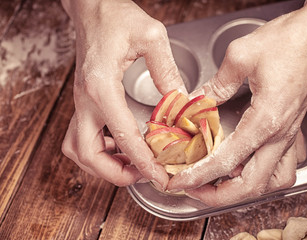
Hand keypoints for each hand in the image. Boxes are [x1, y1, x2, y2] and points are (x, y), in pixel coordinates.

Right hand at [61, 0, 185, 188]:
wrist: (93, 7)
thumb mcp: (151, 37)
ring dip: (104, 163)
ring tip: (133, 164)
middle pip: (87, 153)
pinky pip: (85, 136)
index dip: (143, 161)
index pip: (123, 135)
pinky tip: (122, 144)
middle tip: (142, 174)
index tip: (160, 176)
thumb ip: (167, 71)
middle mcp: (87, 100)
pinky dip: (101, 149)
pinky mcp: (86, 100)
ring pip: (80, 148)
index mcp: (101, 87)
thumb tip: (180, 102)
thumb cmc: (115, 17)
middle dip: (114, 172)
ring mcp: (83, 102)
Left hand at [168, 0, 306, 205]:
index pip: (227, 161)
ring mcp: (289, 133)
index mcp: (266, 120)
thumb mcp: (241, 56)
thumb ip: (216, 84)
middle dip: (220, 195)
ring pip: (273, 181)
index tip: (180, 182)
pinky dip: (260, 172)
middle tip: (196, 190)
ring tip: (219, 182)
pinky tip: (244, 162)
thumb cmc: (292, 41)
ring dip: (245, 188)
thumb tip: (199, 99)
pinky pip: (280, 164)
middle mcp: (280, 134)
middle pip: (253, 186)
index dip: (199, 176)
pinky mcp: (291, 128)